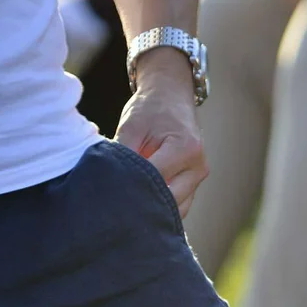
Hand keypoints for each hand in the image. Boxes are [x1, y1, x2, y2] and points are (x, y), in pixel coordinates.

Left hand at [115, 48, 207, 217]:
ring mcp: (199, 176)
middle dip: (143, 204)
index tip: (107, 191)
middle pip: (169, 201)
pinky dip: (161, 205)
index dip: (129, 188)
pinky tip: (142, 200)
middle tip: (115, 205)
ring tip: (129, 204)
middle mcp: (198, 167)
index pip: (154, 181)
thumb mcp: (131, 128)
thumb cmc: (150, 110)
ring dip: (154, 208)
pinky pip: (180, 204)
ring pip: (177, 209)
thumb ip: (122, 157)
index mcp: (185, 149)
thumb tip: (109, 185)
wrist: (171, 97)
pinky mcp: (195, 181)